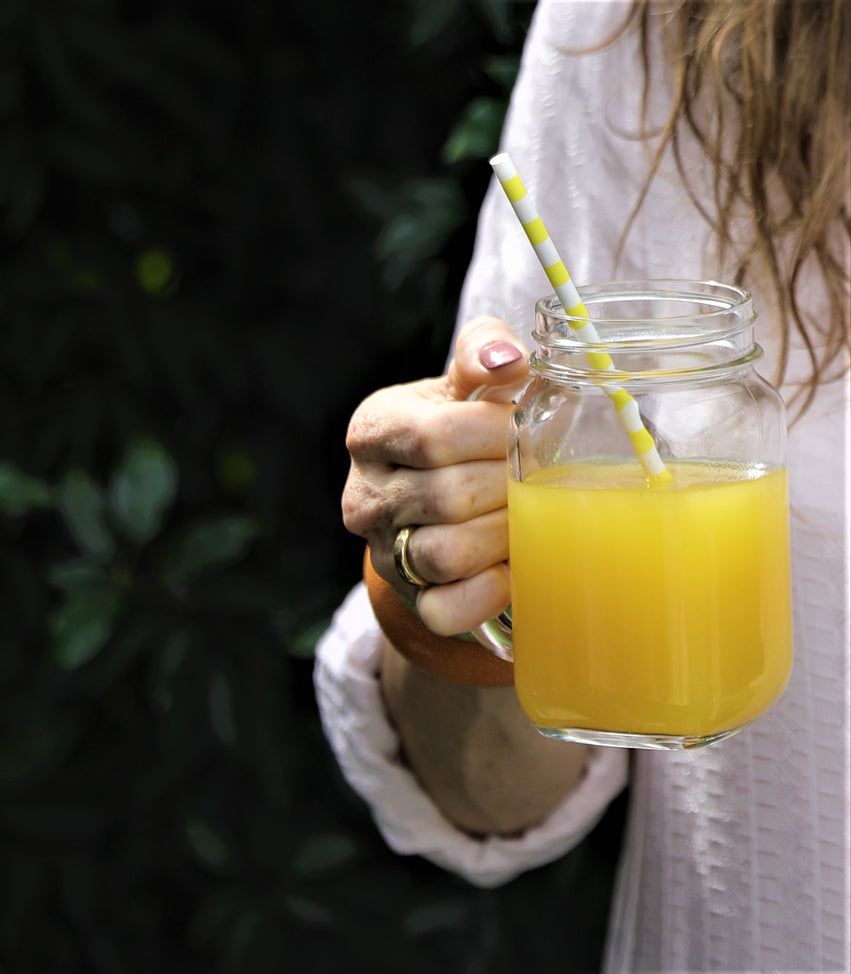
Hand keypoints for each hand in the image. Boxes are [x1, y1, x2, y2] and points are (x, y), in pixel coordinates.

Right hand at [343, 317, 528, 635]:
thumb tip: (510, 361)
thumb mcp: (463, 384)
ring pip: (446, 555)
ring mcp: (384, 551)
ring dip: (503, 535)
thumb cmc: (458, 428)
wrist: (440, 495)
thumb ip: (484, 353)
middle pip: (446, 496)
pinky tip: (512, 565)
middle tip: (537, 474)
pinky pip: (446, 609)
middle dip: (507, 485)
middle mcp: (365, 495)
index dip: (493, 434)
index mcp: (373, 431)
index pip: (433, 437)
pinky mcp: (411, 597)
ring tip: (527, 513)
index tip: (524, 429)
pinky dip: (489, 592)